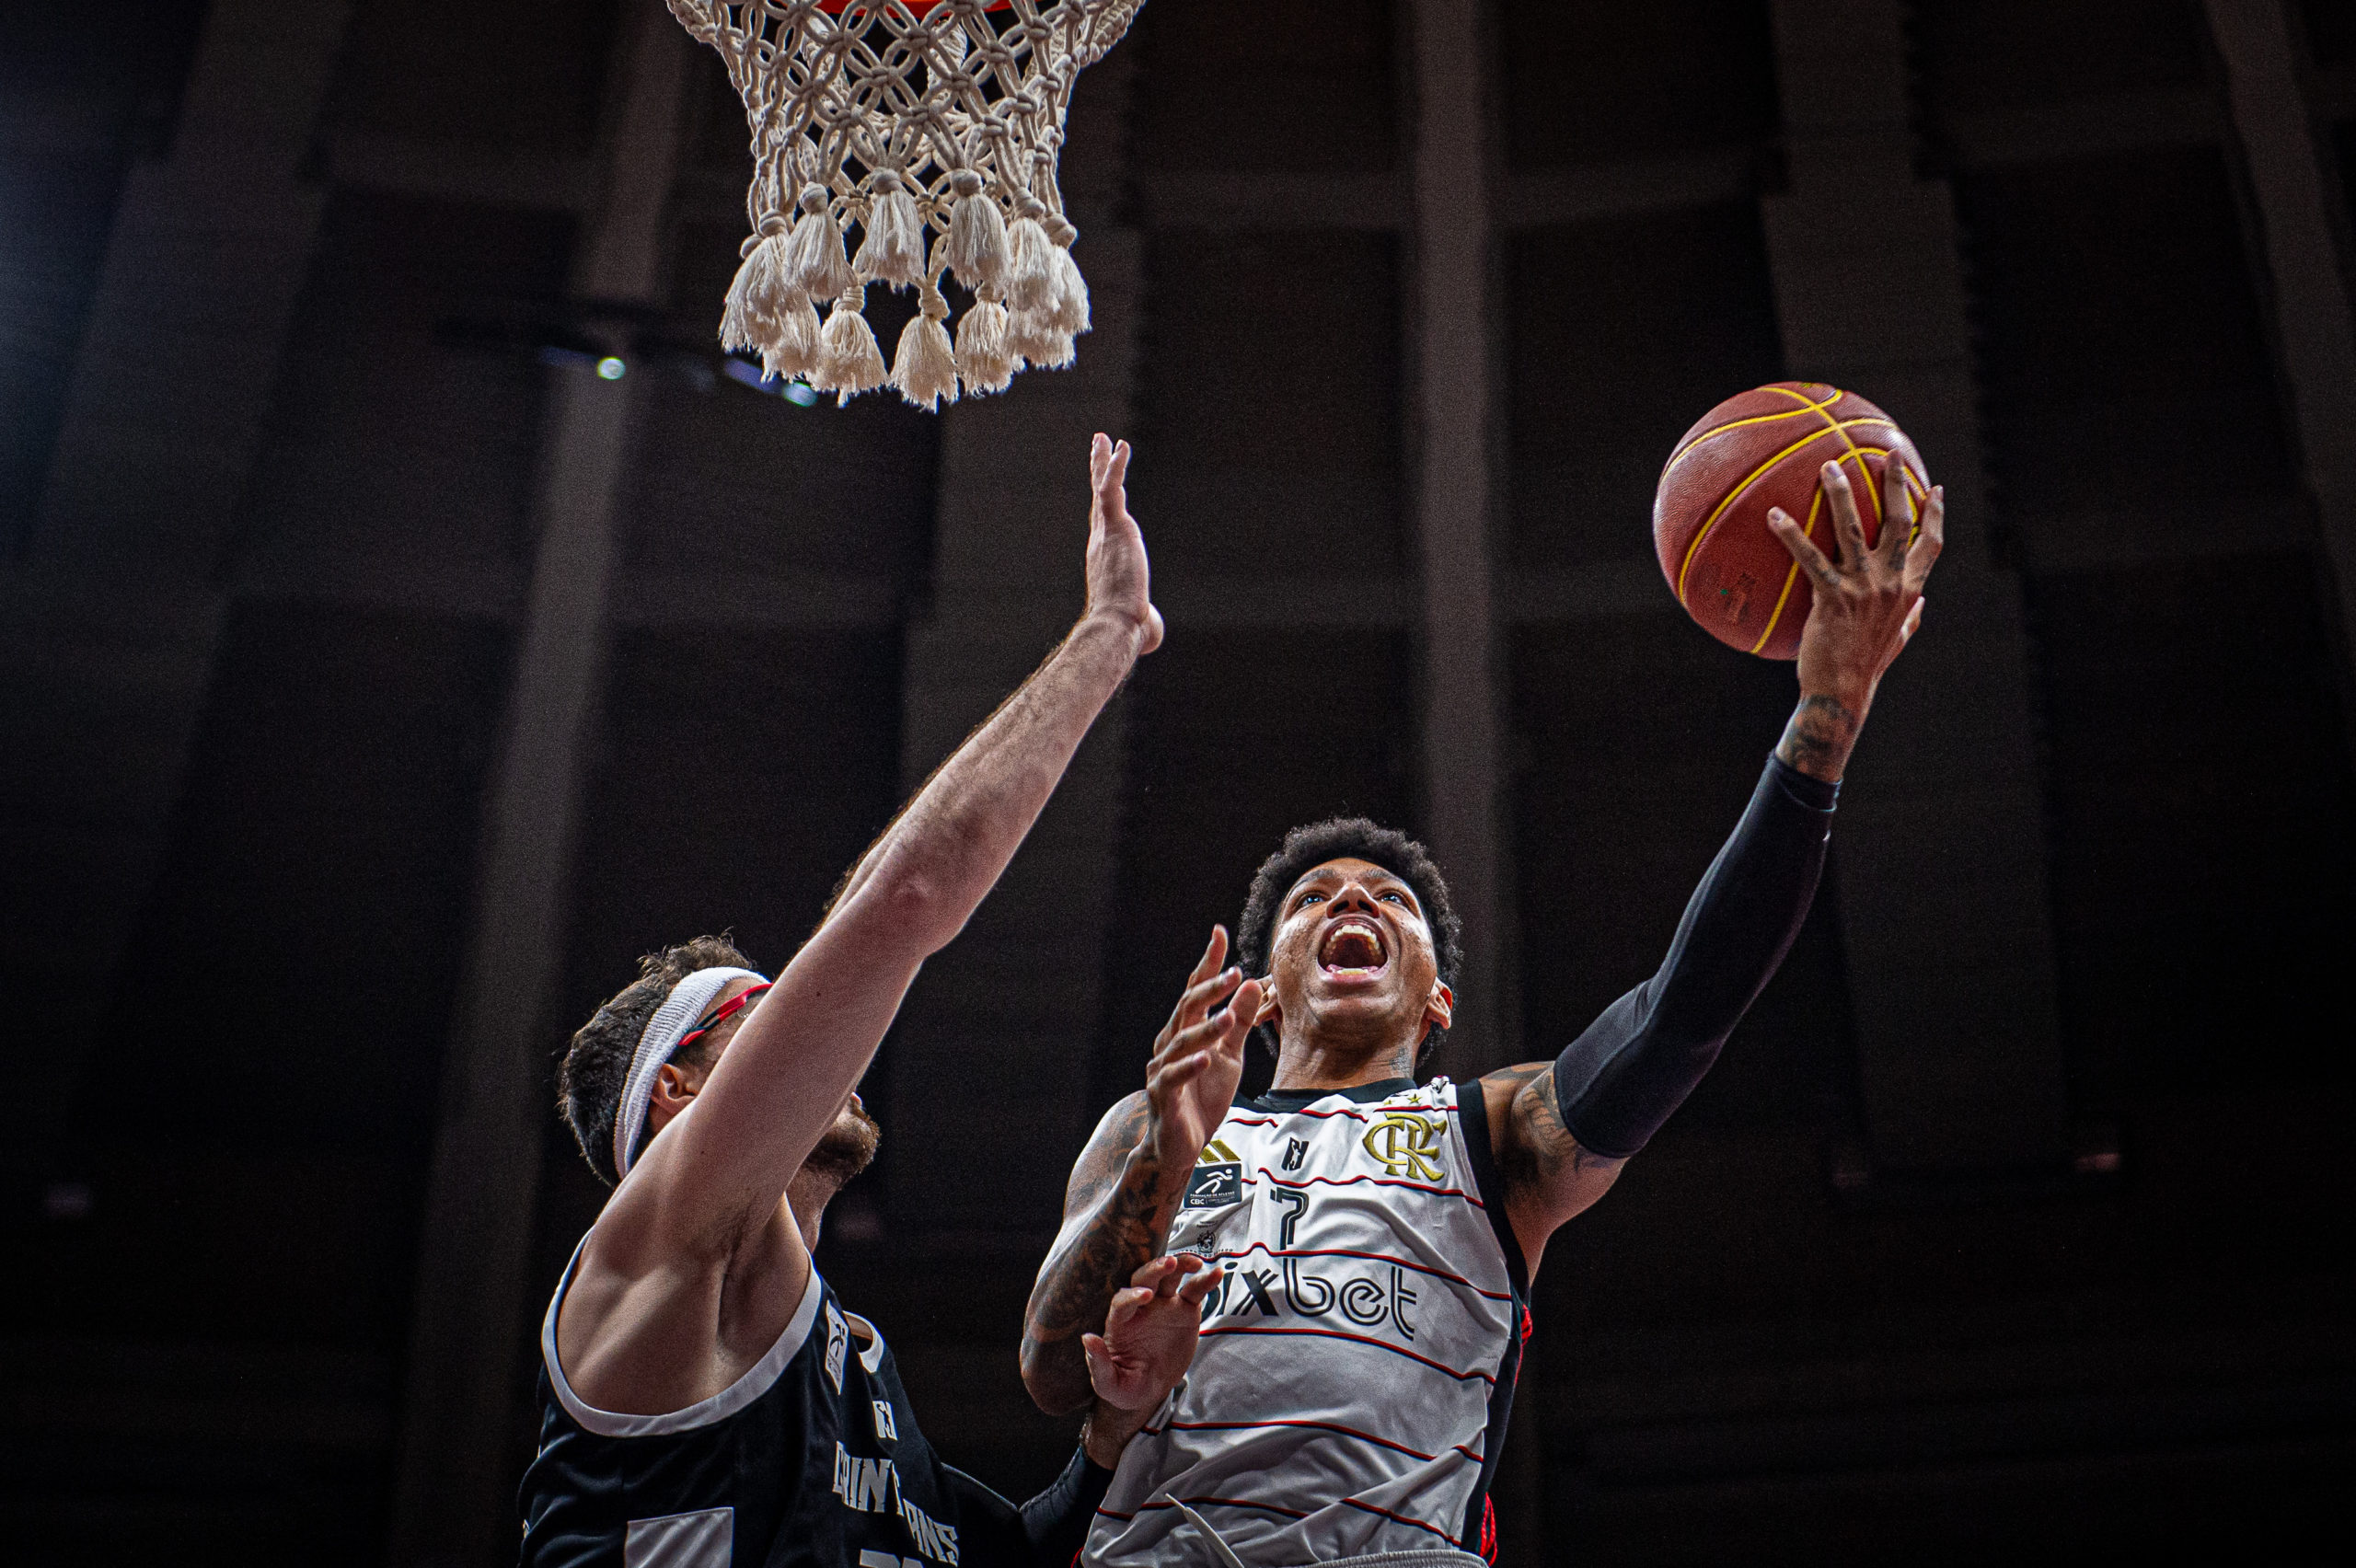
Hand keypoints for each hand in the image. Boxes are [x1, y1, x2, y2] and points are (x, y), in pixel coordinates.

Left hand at [1083, 1253, 1216, 1412]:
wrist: (1151, 1388)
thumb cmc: (1126, 1386)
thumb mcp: (1111, 1385)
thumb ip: (1098, 1364)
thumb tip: (1087, 1338)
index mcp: (1120, 1322)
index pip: (1122, 1302)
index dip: (1132, 1297)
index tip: (1145, 1297)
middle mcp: (1141, 1307)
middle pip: (1144, 1279)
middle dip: (1155, 1269)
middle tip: (1169, 1264)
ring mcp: (1163, 1305)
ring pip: (1169, 1277)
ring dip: (1180, 1264)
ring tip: (1195, 1263)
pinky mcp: (1184, 1310)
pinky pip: (1195, 1290)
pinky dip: (1205, 1281)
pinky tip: (1217, 1273)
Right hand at [1084, 433, 1163, 654]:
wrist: (1115, 625)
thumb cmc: (1127, 630)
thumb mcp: (1140, 622)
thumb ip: (1147, 621)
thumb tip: (1152, 633)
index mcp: (1105, 558)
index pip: (1104, 524)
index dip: (1104, 504)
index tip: (1103, 487)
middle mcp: (1100, 541)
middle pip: (1098, 499)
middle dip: (1098, 472)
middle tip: (1098, 447)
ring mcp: (1105, 531)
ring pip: (1102, 488)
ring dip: (1102, 462)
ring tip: (1104, 439)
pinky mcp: (1114, 525)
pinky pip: (1112, 487)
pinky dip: (1115, 466)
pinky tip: (1121, 446)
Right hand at [1144, 927, 1260, 1189]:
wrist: (1179, 1147)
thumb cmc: (1202, 1098)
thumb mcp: (1230, 1058)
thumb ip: (1238, 1023)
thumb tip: (1252, 982)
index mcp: (1185, 1031)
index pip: (1196, 990)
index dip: (1208, 963)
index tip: (1219, 933)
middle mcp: (1169, 1044)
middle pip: (1187, 1009)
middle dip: (1209, 989)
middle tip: (1233, 971)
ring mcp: (1162, 1070)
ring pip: (1181, 1042)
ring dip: (1205, 1028)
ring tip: (1226, 1016)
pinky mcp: (1162, 1097)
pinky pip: (1174, 1078)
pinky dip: (1190, 1066)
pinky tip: (1207, 1057)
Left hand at [1766, 458, 1944, 779]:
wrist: (1843, 691)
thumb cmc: (1867, 665)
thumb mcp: (1898, 639)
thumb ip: (1912, 616)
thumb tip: (1923, 601)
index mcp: (1909, 590)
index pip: (1931, 544)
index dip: (1935, 513)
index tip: (1934, 487)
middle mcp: (1891, 582)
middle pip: (1898, 522)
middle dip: (1895, 484)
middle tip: (1886, 453)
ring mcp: (1862, 588)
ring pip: (1853, 529)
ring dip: (1842, 493)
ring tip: (1829, 465)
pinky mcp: (1831, 597)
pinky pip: (1808, 558)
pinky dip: (1791, 534)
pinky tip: (1773, 515)